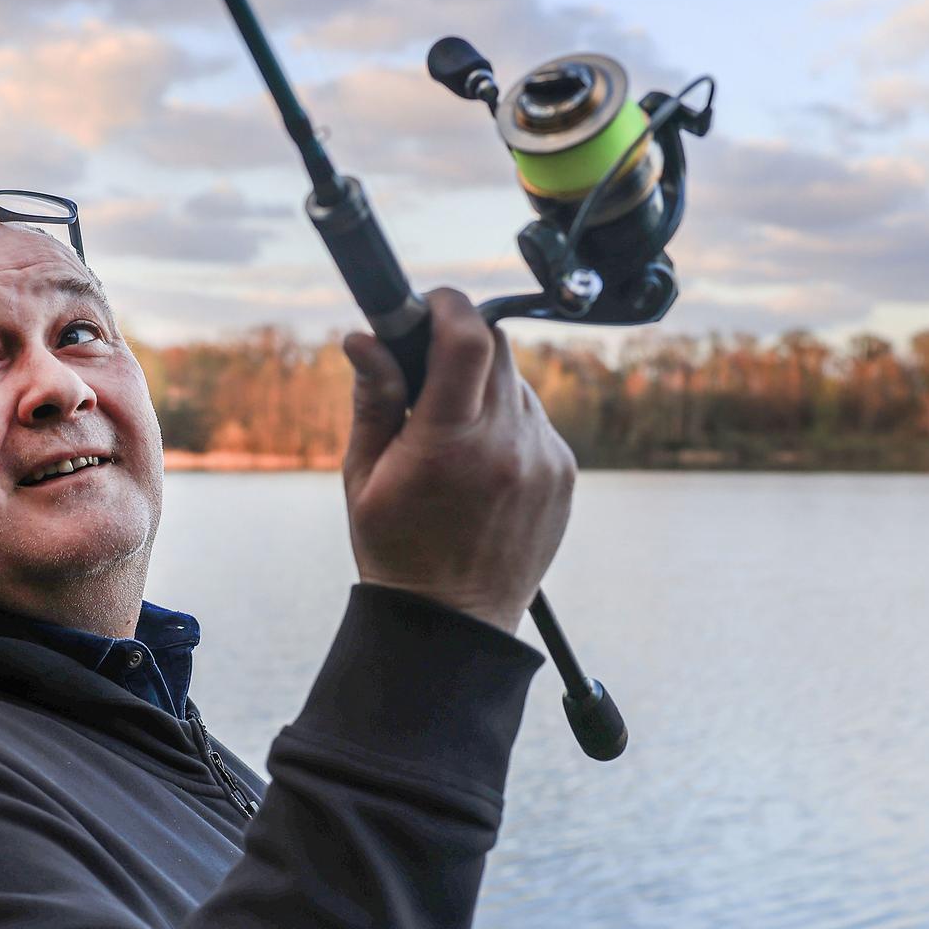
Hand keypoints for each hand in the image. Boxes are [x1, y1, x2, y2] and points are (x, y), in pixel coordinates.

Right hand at [340, 289, 576, 634]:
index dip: (448, 305)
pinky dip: (508, 423)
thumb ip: (373, 399)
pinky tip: (481, 464)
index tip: (428, 305)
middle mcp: (508, 445)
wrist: (454, 623)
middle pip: (497, 349)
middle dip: (461, 344)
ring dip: (485, 389)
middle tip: (428, 370)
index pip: (467, 338)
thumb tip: (365, 336)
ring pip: (518, 384)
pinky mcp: (565, 473)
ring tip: (452, 435)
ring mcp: (543, 459)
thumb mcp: (364, 477)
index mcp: (450, 444)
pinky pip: (536, 421)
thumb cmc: (396, 551)